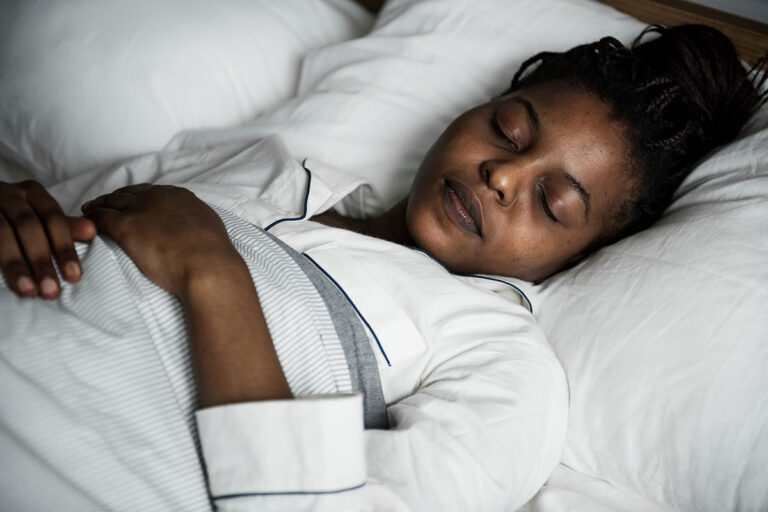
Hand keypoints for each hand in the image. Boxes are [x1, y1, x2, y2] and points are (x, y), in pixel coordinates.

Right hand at [0, 180, 95, 298]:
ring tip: (28, 291)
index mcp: (32, 192)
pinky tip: (3, 281)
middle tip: (51, 291)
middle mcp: (8, 193)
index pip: (53, 218)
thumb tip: (92, 231)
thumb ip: (64, 226)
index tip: (74, 277)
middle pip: (28, 226)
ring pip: (2, 234)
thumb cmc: (15, 217)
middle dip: (41, 260)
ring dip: (16, 265)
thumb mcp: (40, 218)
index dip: (64, 247)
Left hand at [81, 184, 239, 295]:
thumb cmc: (213, 255)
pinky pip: (101, 217)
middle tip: (103, 203)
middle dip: (114, 198)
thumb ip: (196, 222)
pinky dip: (91, 217)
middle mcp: (158, 197)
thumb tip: (194, 228)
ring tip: (88, 210)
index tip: (130, 202)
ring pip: (111, 202)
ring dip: (98, 205)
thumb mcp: (209, 228)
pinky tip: (85, 221)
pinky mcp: (126, 226)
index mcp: (179, 196)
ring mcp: (141, 210)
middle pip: (128, 193)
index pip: (151, 192)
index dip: (137, 197)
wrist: (207, 267)